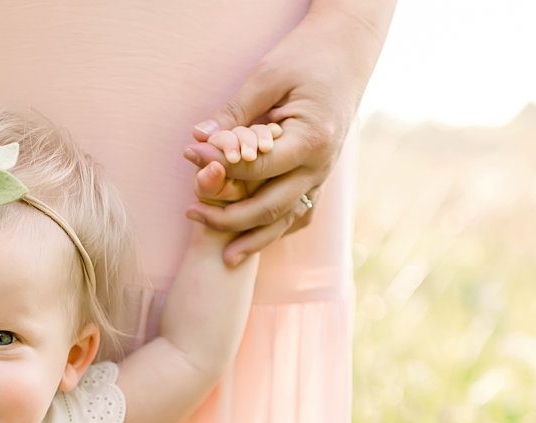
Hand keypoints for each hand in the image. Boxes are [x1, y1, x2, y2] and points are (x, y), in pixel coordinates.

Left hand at [182, 1, 394, 264]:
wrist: (346, 52)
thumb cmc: (307, 57)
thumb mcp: (267, 77)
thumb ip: (235, 113)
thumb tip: (199, 137)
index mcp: (311, 140)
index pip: (257, 167)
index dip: (219, 165)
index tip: (189, 155)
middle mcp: (320, 165)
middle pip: (271, 206)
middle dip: (229, 217)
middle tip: (191, 213)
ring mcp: (322, 175)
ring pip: (287, 219)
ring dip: (254, 239)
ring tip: (224, 257)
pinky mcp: (319, 177)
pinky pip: (300, 214)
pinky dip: (277, 230)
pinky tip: (254, 241)